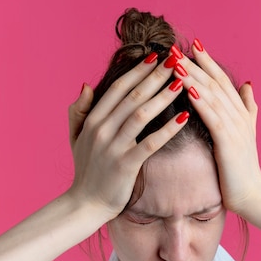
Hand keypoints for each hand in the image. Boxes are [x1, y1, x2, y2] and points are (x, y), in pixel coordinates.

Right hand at [67, 55, 187, 219]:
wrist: (85, 204)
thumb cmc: (86, 170)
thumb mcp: (76, 137)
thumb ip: (79, 110)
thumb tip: (87, 84)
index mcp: (92, 119)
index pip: (118, 88)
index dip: (138, 71)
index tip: (156, 56)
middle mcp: (102, 129)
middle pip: (132, 96)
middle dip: (156, 76)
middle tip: (175, 59)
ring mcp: (113, 147)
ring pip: (141, 114)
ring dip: (163, 96)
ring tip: (183, 82)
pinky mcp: (125, 164)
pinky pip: (150, 143)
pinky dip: (168, 129)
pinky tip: (184, 117)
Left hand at [172, 41, 260, 216]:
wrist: (252, 195)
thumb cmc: (243, 168)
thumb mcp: (246, 133)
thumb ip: (247, 107)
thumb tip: (247, 84)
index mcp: (239, 113)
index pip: (221, 81)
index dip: (207, 62)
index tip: (192, 44)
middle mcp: (238, 115)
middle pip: (214, 82)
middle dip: (194, 63)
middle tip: (175, 46)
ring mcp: (234, 128)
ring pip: (211, 95)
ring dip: (193, 76)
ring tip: (175, 61)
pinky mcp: (228, 142)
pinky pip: (212, 117)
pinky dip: (200, 100)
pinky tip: (187, 88)